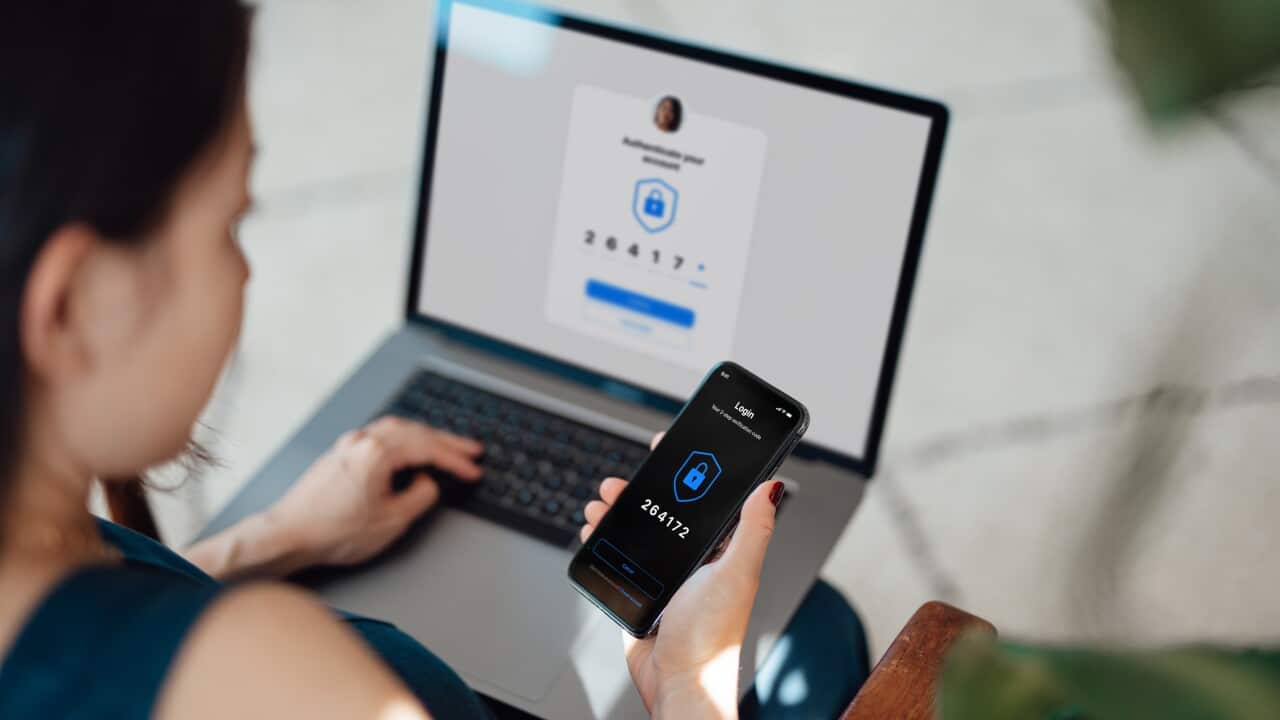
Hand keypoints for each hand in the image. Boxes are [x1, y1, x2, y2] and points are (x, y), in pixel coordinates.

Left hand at [267, 416, 482, 566]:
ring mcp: (349, 444)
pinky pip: (381, 436)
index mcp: (377, 452)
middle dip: (446, 442)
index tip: (472, 468)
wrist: (288, 535)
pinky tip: (409, 450)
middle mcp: (362, 441)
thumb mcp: (392, 521)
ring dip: (425, 437)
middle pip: (415, 432)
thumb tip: (427, 482)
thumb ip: (420, 496)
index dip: (455, 460)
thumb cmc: (332, 531)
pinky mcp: (340, 453)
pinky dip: (404, 440)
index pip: (427, 448)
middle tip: (470, 450)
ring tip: (445, 446)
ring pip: (397, 430)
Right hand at [579, 434, 783, 717]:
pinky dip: (605, 538)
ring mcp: (668, 575)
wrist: (677, 681)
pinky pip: (621, 555)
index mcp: (723, 550)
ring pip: (640, 529)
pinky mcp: (643, 590)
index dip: (690, 471)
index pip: (707, 499)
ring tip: (602, 502)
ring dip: (618, 511)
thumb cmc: (712, 636)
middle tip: (625, 479)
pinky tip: (595, 530)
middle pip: (666, 510)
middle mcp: (697, 560)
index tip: (672, 447)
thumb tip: (772, 486)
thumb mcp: (737, 573)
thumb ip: (752, 528)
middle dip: (643, 490)